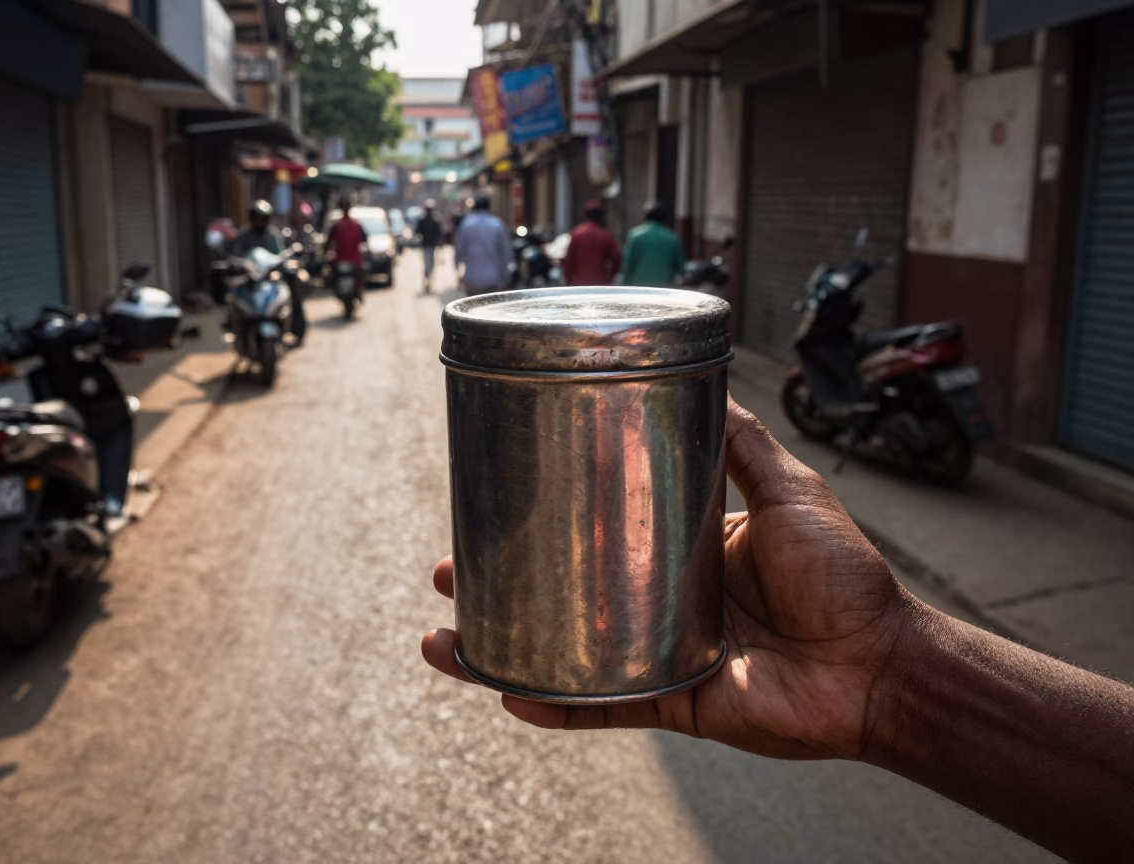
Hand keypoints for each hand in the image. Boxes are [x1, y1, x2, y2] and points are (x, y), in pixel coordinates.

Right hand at [422, 396, 917, 760]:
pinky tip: (508, 692)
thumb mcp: (789, 490)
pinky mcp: (673, 701)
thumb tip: (711, 381)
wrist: (883, 662)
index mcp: (684, 551)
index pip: (600, 532)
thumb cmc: (847, 577)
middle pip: (566, 593)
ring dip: (503, 649)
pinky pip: (603, 708)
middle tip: (448, 567)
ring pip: (567, 654)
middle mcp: (662, 602)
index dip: (548, 521)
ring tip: (448, 639)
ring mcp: (661, 655)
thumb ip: (747, 444)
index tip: (499, 501)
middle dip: (502, 584)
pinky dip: (555, 707)